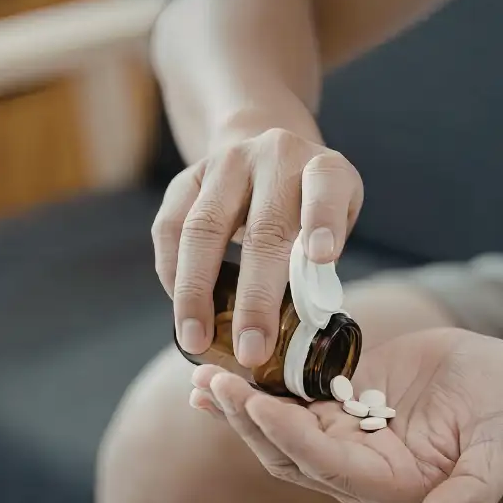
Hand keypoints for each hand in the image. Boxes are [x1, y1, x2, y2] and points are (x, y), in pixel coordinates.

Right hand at [153, 126, 363, 368]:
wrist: (267, 151)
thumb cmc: (307, 205)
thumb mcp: (333, 223)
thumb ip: (318, 264)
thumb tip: (295, 328)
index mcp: (322, 167)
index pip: (326, 186)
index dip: (323, 219)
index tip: (322, 257)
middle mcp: (273, 156)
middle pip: (262, 229)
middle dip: (255, 298)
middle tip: (251, 350)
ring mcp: (226, 163)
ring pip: (202, 228)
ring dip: (196, 291)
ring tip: (196, 339)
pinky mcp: (188, 177)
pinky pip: (169, 226)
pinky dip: (171, 272)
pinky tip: (179, 307)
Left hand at [190, 328, 502, 502]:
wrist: (502, 379)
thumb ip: (476, 486)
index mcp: (391, 484)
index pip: (328, 465)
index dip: (291, 437)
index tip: (257, 406)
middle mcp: (357, 469)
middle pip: (288, 452)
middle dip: (247, 420)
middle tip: (213, 383)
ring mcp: (342, 438)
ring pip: (277, 431)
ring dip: (238, 408)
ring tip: (203, 377)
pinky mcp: (334, 408)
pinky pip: (284, 402)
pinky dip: (250, 392)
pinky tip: (216, 376)